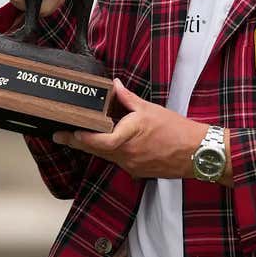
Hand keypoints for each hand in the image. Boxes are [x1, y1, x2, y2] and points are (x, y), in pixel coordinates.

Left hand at [52, 79, 208, 179]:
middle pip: (96, 150)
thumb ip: (128, 99)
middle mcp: (127, 154)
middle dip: (77, 142)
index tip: (67, 132)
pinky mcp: (138, 171)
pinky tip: (110, 144)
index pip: (99, 141)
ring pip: (106, 156)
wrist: (196, 152)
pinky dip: (111, 152)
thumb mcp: (150, 109)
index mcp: (129, 136)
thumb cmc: (177, 130)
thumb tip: (115, 85)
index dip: (81, 138)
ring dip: (93, 147)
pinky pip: (119, 160)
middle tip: (59, 136)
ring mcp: (132, 165)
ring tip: (78, 137)